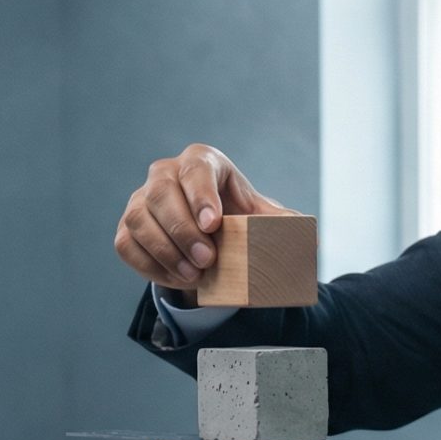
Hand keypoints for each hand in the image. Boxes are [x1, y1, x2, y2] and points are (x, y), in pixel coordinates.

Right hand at [113, 143, 296, 291]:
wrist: (207, 232)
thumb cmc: (235, 216)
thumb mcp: (259, 216)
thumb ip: (282, 223)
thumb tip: (313, 241)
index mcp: (201, 161)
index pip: (196, 169)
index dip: (201, 196)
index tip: (214, 225)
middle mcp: (165, 173)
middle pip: (162, 194)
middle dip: (183, 231)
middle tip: (207, 261)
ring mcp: (141, 199)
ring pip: (140, 220)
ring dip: (165, 251)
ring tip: (193, 275)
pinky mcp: (128, 226)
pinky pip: (127, 244)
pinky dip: (150, 265)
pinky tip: (176, 278)